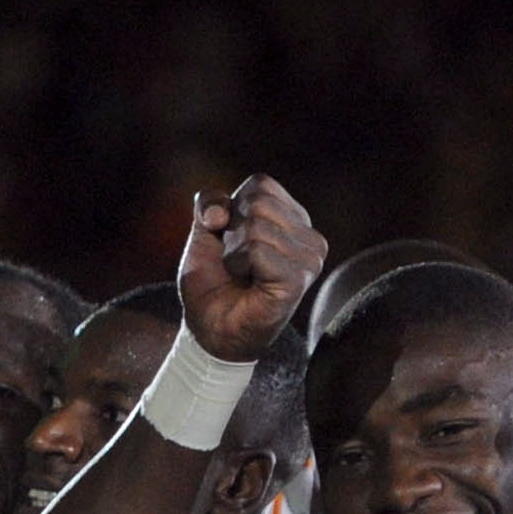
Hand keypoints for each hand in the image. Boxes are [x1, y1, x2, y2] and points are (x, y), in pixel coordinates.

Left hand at [178, 175, 328, 362]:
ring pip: (256, 227)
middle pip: (258, 202)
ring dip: (233, 254)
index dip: (230, 208)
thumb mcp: (203, 233)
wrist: (209, 329)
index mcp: (291, 217)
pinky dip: (240, 266)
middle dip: (231, 233)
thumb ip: (210, 203)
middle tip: (235, 263)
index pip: (260, 184)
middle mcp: (308, 235)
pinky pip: (257, 250)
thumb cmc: (212, 283)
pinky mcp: (300, 278)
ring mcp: (309, 257)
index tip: (228, 240)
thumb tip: (222, 211)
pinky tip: (249, 284)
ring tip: (242, 276)